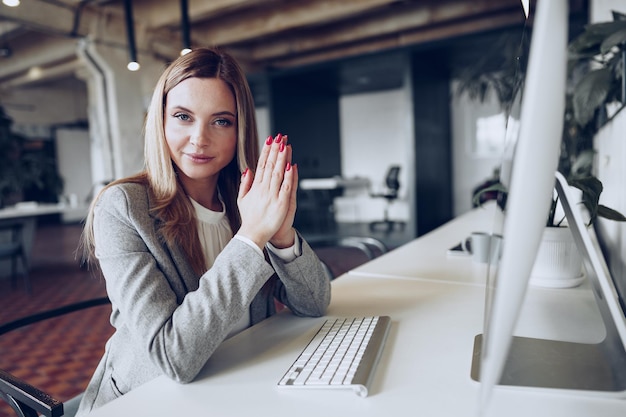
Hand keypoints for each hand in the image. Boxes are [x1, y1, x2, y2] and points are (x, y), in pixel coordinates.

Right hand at [237, 133, 297, 249]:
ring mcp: (272, 195)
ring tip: (285, 145)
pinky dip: (289, 177)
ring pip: (278, 173)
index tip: (270, 140)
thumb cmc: (250, 218)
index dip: (266, 151)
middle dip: (275, 150)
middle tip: (280, 137)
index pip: (261, 164)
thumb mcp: (242, 199)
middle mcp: (263, 189)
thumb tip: (248, 169)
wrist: (253, 235)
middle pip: (270, 165)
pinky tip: (291, 166)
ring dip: (282, 158)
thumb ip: (244, 183)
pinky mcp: (281, 204)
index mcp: (255, 187)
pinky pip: (286, 187)